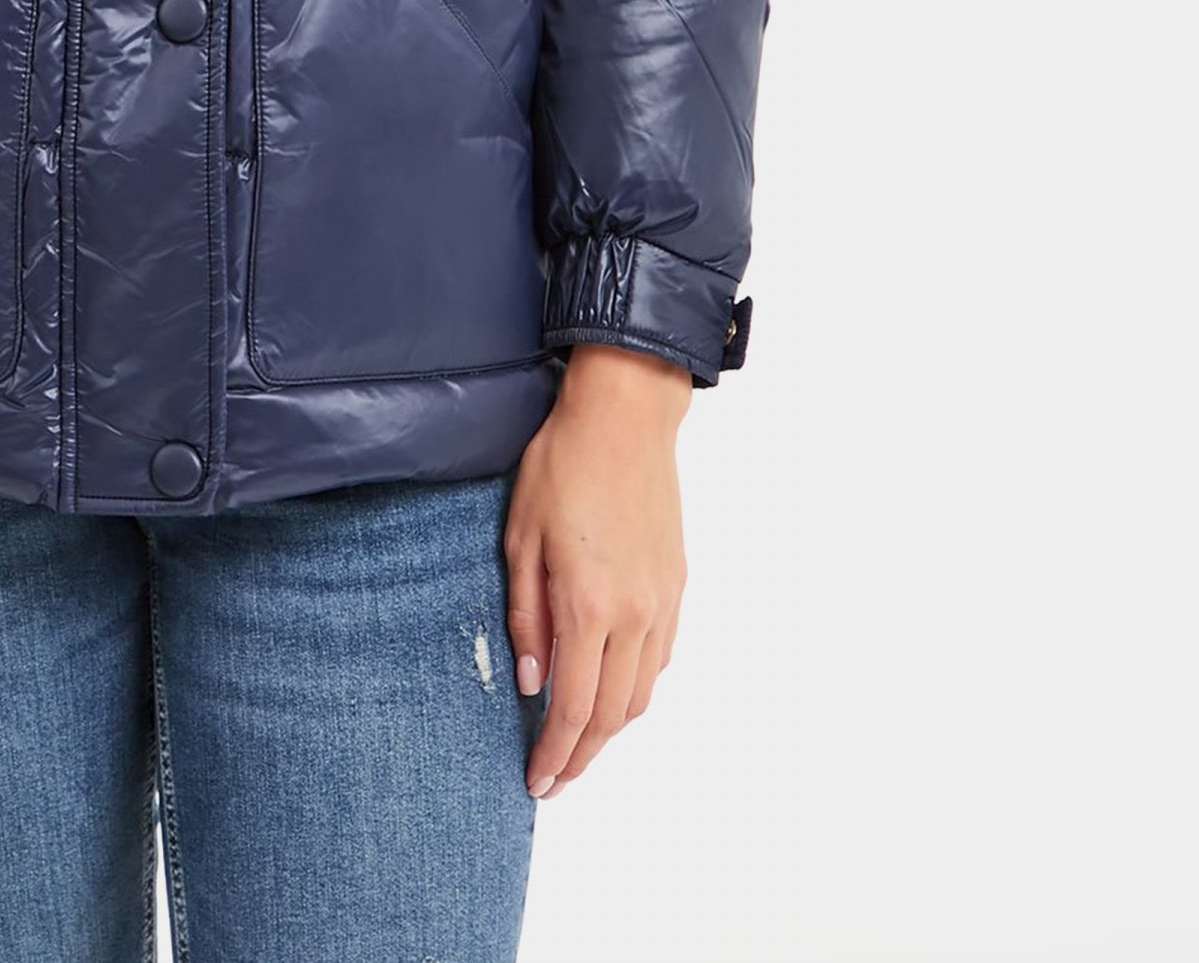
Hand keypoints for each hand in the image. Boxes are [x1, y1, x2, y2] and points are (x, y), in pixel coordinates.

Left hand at [502, 342, 691, 797]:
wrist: (625, 418)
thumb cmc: (563, 464)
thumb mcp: (520, 536)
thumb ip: (526, 616)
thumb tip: (530, 680)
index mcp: (589, 605)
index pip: (573, 708)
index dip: (554, 754)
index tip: (535, 781)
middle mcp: (634, 615)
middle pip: (613, 715)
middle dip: (582, 755)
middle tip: (553, 776)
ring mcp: (663, 602)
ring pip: (642, 694)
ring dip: (611, 728)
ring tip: (578, 740)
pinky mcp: (677, 585)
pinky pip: (660, 659)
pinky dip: (635, 687)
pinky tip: (612, 685)